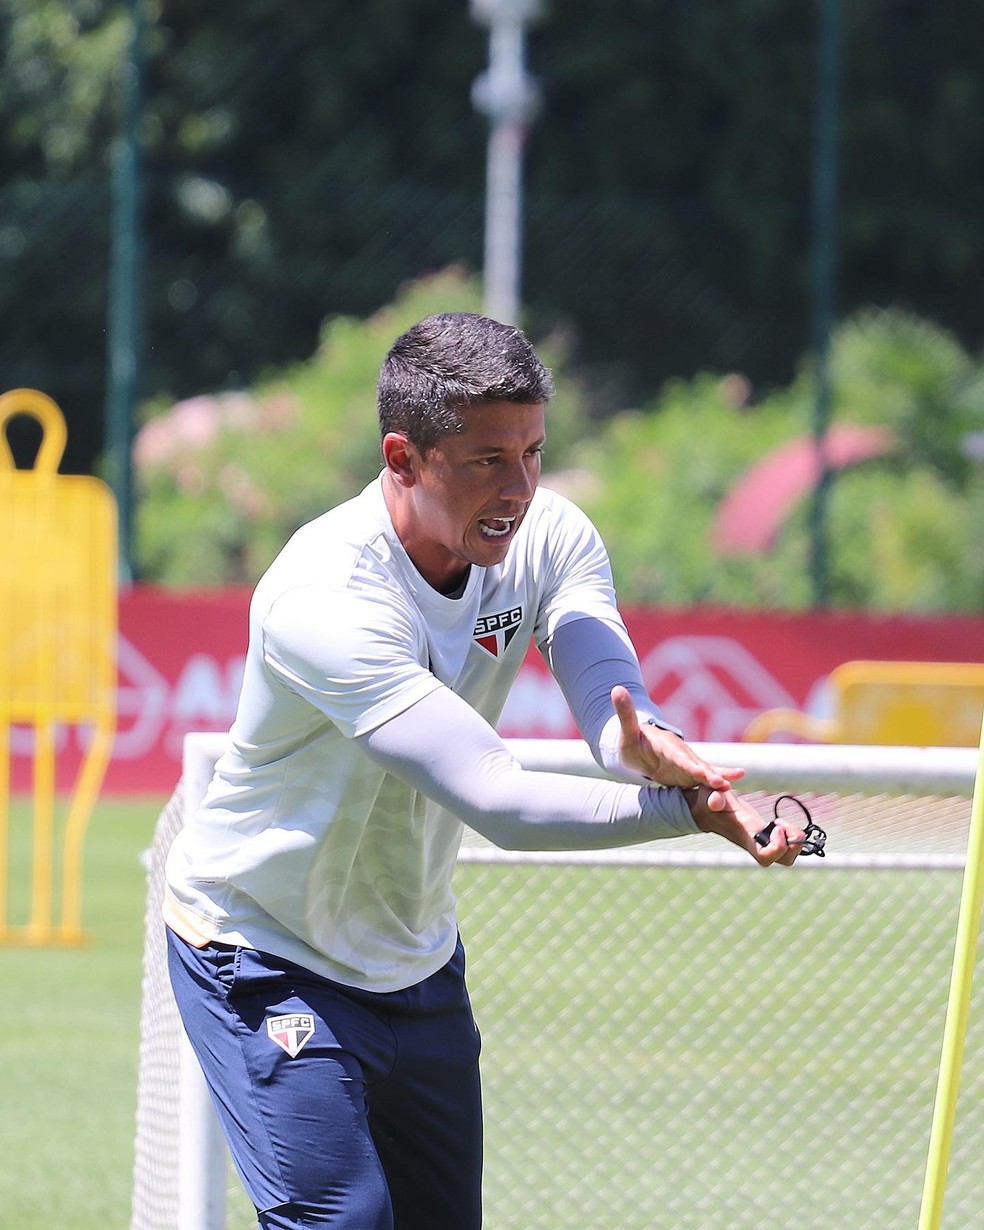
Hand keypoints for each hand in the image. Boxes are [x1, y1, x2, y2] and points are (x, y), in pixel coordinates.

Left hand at [610, 685, 744, 790]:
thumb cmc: (631, 741)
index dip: (686, 762)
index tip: (697, 770)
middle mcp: (680, 752)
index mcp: (665, 744)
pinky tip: (731, 785)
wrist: (639, 749)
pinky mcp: (689, 773)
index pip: (676, 754)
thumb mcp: (626, 731)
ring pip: (703, 771)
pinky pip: (705, 778)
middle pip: (694, 763)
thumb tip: (617, 688)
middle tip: (721, 783)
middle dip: (707, 773)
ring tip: (729, 786)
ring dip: (716, 779)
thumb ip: (625, 713)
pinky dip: (718, 780)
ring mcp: (686, 763)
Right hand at [686, 785, 806, 866]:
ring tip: (781, 822)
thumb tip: (715, 800)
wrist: (707, 810)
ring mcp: (763, 843)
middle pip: (784, 860)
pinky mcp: (767, 838)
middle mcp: (756, 844)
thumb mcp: (710, 796)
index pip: (765, 857)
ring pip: (789, 856)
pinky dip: (793, 835)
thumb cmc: (710, 802)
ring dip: (796, 839)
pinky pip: (789, 846)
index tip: (775, 826)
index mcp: (746, 836)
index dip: (778, 846)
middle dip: (793, 844)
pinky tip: (780, 822)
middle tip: (782, 825)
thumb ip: (714, 798)